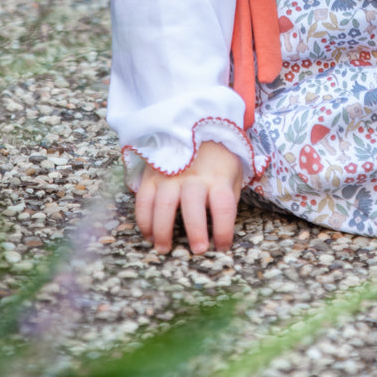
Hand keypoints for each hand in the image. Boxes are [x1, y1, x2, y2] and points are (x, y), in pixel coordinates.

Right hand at [134, 140, 243, 254]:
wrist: (197, 126)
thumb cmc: (219, 159)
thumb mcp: (233, 174)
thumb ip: (228, 198)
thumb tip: (220, 228)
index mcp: (218, 177)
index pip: (223, 206)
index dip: (224, 230)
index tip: (223, 247)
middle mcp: (194, 177)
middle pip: (193, 206)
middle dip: (195, 231)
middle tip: (197, 250)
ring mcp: (171, 175)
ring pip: (164, 205)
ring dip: (162, 230)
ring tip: (163, 249)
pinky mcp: (152, 175)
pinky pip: (144, 199)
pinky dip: (144, 219)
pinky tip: (148, 234)